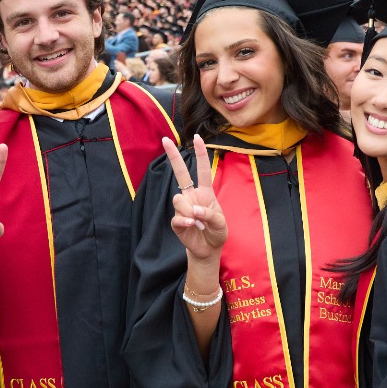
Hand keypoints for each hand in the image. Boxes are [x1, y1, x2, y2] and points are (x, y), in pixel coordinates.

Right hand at [164, 135, 226, 260]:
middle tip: (165, 139)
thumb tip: (194, 210)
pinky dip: (185, 221)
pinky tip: (192, 226)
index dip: (200, 154)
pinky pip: (177, 216)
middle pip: (180, 173)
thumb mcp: (221, 223)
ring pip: (178, 199)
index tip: (197, 138)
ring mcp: (183, 208)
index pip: (202, 170)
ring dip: (190, 211)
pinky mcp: (177, 221)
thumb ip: (210, 214)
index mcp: (205, 192)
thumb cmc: (216, 232)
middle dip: (173, 156)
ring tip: (198, 223)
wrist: (209, 249)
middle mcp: (192, 196)